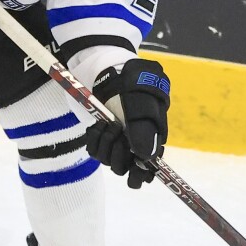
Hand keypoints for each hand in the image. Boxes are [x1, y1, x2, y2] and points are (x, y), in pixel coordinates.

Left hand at [85, 58, 169, 188]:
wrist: (111, 71)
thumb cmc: (133, 85)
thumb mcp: (141, 103)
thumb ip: (143, 129)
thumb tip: (145, 157)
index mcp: (151, 140)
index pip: (149, 170)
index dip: (142, 174)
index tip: (136, 170)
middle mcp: (134, 145)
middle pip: (125, 169)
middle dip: (120, 154)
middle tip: (119, 132)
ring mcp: (116, 142)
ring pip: (108, 161)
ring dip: (106, 144)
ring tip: (108, 123)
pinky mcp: (100, 137)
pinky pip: (94, 150)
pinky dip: (94, 138)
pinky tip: (98, 124)